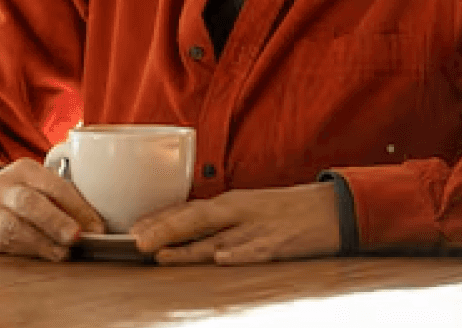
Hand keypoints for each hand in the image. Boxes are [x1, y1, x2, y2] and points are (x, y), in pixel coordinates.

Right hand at [0, 158, 104, 260]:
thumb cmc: (19, 194)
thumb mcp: (38, 185)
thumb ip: (65, 199)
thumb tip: (95, 226)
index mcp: (26, 170)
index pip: (54, 185)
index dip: (78, 207)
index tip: (97, 227)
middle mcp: (5, 186)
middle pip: (29, 202)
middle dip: (56, 221)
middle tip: (76, 236)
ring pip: (16, 227)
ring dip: (43, 242)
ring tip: (63, 252)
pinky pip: (8, 243)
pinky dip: (31, 251)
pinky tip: (47, 254)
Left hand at [130, 182, 339, 264]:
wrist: (330, 210)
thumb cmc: (282, 213)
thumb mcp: (246, 211)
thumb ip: (217, 223)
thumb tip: (181, 235)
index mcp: (230, 203)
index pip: (187, 209)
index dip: (158, 219)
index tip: (132, 229)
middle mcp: (239, 212)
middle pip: (195, 220)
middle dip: (163, 231)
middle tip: (136, 242)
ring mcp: (258, 228)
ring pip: (218, 239)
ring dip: (188, 248)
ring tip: (161, 254)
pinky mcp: (280, 244)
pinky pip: (256, 250)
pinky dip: (238, 254)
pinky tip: (221, 258)